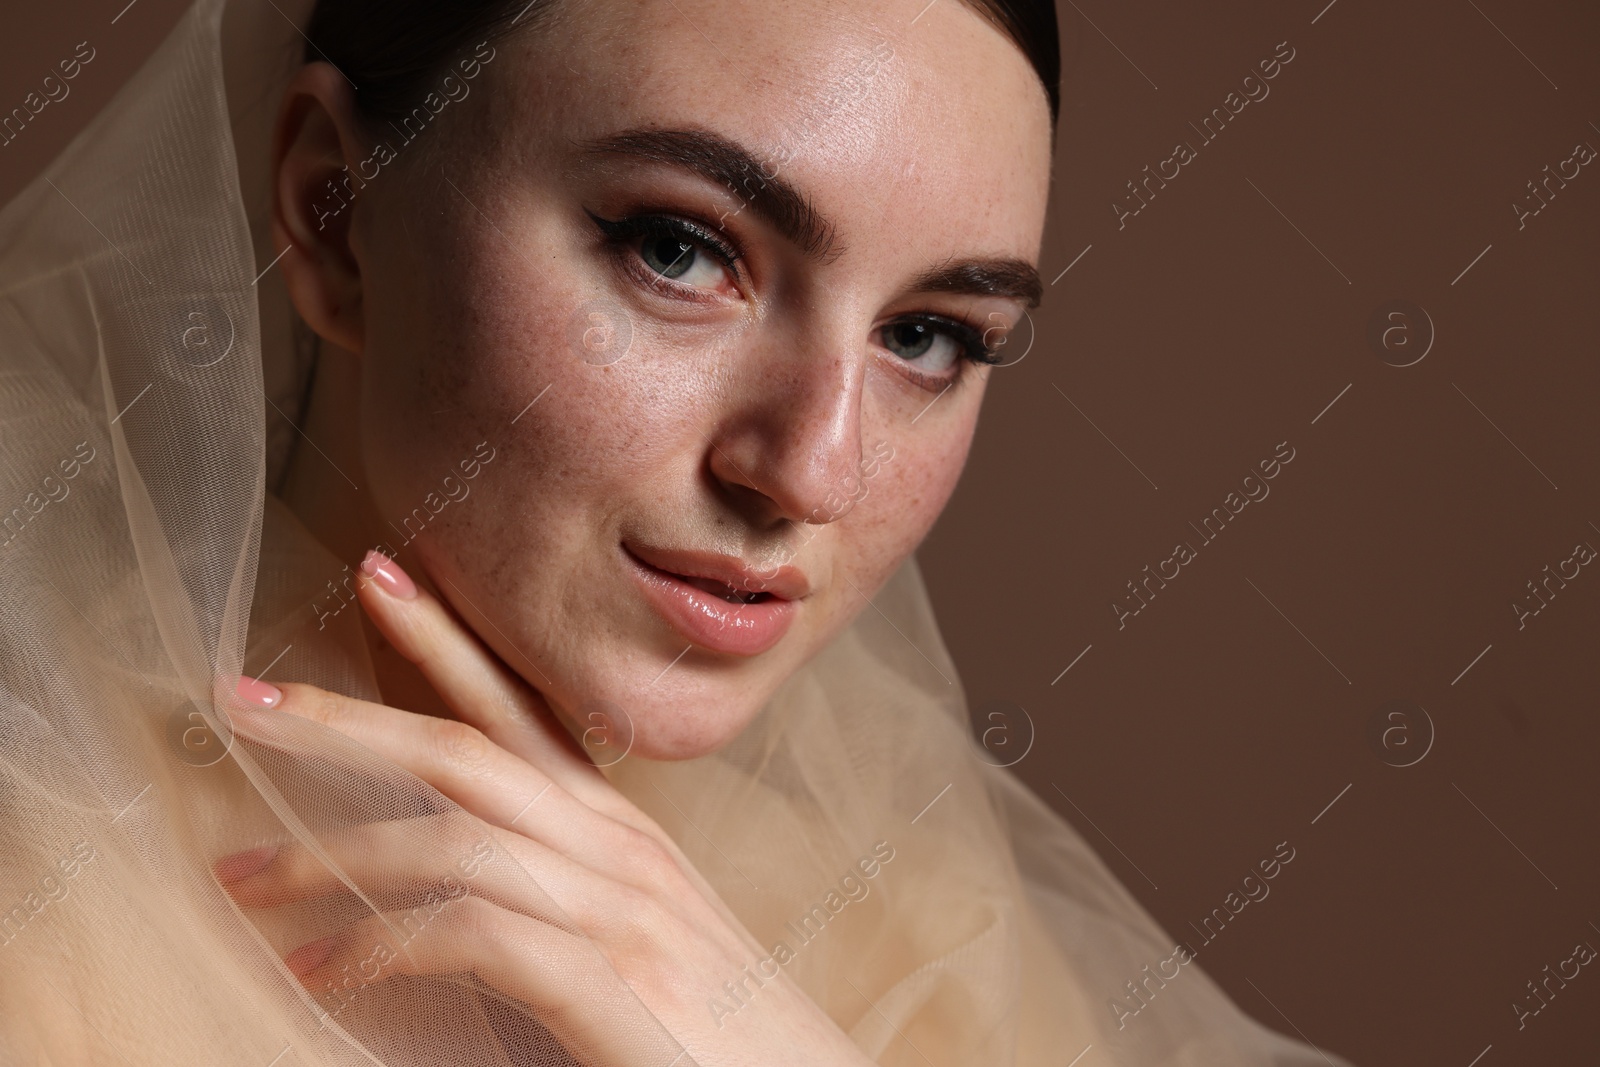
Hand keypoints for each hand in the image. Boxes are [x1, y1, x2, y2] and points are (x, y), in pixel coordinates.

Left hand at [217, 551, 874, 1066]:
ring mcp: (621, 914)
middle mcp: (618, 851)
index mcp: (617, 832)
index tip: (376, 578)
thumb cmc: (711, 1031)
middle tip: (241, 697)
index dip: (446, 641)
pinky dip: (382, 944)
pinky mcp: (613, 987)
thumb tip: (447, 881)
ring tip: (240, 877)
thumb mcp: (630, 937)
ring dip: (329, 852)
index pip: (520, 709)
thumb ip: (548, 895)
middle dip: (346, 717)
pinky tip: (319, 968)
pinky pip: (474, 936)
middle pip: (467, 749)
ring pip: (455, 836)